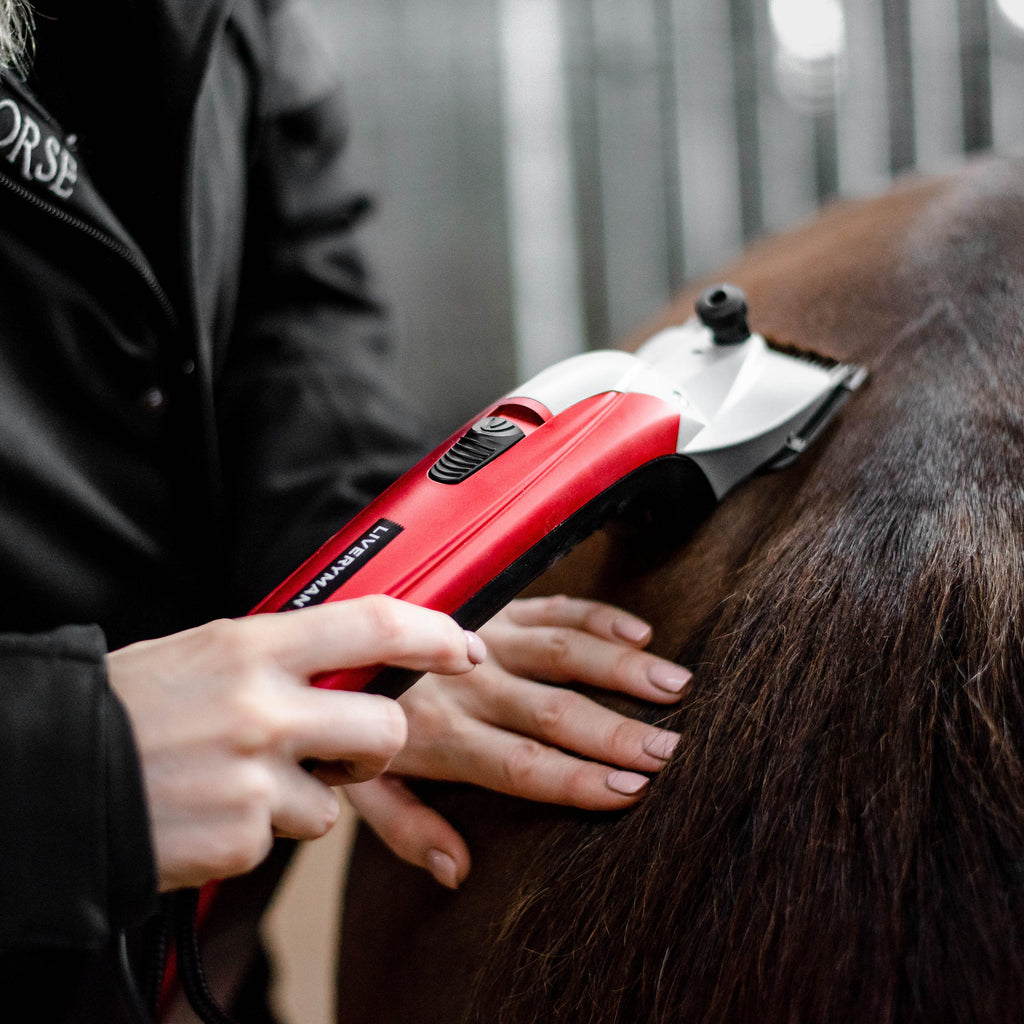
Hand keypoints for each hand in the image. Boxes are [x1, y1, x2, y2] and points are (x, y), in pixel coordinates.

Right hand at [106, 597, 482, 891]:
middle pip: (386, 728)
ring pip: (339, 797)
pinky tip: (216, 809)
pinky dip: (262, 828)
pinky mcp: (243, 839)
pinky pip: (288, 836)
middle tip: (345, 743)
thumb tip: (352, 654)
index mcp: (254, 645)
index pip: (375, 625)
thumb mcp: (207, 651)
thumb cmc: (132, 707)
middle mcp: (265, 709)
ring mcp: (256, 778)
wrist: (54, 776)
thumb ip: (282, 654)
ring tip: (246, 779)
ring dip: (310, 795)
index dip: (435, 633)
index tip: (464, 646)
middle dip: (379, 743)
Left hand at [345, 595, 690, 888]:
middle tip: (672, 749)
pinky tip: (641, 630)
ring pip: (563, 651)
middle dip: (619, 732)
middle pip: (556, 711)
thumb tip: (459, 870)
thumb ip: (406, 828)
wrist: (332, 637)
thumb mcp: (361, 785)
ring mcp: (485, 637)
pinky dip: (598, 615)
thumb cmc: (351, 720)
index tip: (632, 790)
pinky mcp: (494, 605)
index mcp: (442, 734)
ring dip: (622, 668)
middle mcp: (470, 685)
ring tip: (677, 686)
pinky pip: (552, 605)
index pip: (523, 763)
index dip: (579, 779)